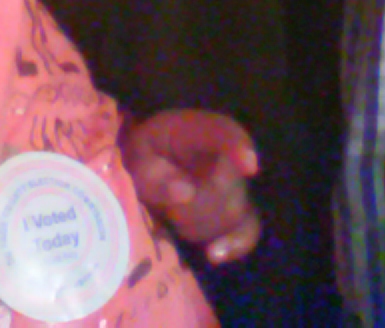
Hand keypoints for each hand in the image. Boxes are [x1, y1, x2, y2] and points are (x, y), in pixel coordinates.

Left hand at [123, 110, 261, 264]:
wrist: (150, 170)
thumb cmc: (143, 158)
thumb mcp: (135, 159)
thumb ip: (152, 174)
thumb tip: (185, 193)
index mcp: (195, 131)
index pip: (222, 132)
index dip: (238, 146)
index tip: (249, 166)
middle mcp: (224, 155)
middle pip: (224, 189)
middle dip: (190, 208)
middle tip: (164, 209)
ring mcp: (236, 185)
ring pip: (230, 214)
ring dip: (196, 225)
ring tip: (173, 216)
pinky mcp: (240, 212)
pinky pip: (248, 231)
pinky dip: (233, 244)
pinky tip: (213, 253)